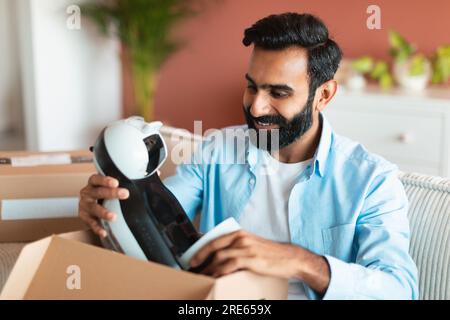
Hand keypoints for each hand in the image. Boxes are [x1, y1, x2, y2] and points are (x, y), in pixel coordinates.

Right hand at [78, 174, 128, 236]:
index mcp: (93, 183)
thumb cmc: (103, 194)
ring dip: (104, 213)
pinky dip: (97, 228)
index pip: (96, 179)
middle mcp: (87, 193)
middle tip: (125, 194)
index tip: (116, 183)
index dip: (105, 180)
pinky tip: (104, 232)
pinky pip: (91, 223)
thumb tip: (147, 180)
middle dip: (111, 193)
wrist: (87, 206)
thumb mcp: (109, 186)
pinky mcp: (84, 217)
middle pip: (98, 192)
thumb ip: (122, 183)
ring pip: (94, 208)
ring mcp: (85, 206)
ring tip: (113, 217)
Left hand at [189, 229, 330, 293]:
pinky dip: (220, 271)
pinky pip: (230, 264)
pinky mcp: (251, 258)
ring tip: (201, 276)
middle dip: (200, 258)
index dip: (201, 249)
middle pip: (213, 247)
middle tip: (192, 268)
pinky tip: (215, 277)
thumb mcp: (251, 245)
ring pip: (220, 256)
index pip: (214, 240)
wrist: (290, 258)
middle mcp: (241, 238)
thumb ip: (237, 247)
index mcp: (240, 233)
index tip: (192, 258)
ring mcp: (246, 248)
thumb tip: (221, 256)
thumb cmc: (271, 254)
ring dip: (208, 268)